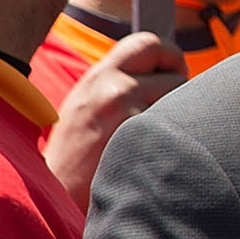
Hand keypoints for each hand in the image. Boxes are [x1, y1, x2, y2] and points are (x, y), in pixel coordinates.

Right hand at [43, 32, 186, 208]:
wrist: (58, 196)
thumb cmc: (78, 160)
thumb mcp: (89, 109)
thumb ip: (119, 86)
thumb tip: (163, 75)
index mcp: (97, 77)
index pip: (147, 42)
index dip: (168, 55)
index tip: (172, 73)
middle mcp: (111, 86)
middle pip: (170, 57)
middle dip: (181, 74)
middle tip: (177, 97)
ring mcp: (126, 109)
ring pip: (181, 93)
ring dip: (180, 112)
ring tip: (157, 137)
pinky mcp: (141, 134)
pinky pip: (179, 124)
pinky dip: (180, 137)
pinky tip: (158, 154)